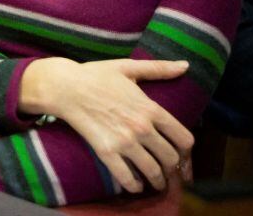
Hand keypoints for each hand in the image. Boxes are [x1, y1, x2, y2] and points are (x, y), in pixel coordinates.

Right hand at [22, 58, 193, 193]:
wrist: (63, 86)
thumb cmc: (94, 75)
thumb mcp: (128, 68)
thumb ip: (159, 68)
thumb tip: (185, 65)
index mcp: (150, 108)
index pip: (184, 138)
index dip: (188, 153)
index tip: (184, 158)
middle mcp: (142, 127)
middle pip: (171, 158)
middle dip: (173, 168)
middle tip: (169, 172)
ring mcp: (124, 141)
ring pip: (153, 171)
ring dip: (157, 181)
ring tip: (156, 183)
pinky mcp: (106, 151)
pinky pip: (127, 177)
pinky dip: (134, 186)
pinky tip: (135, 186)